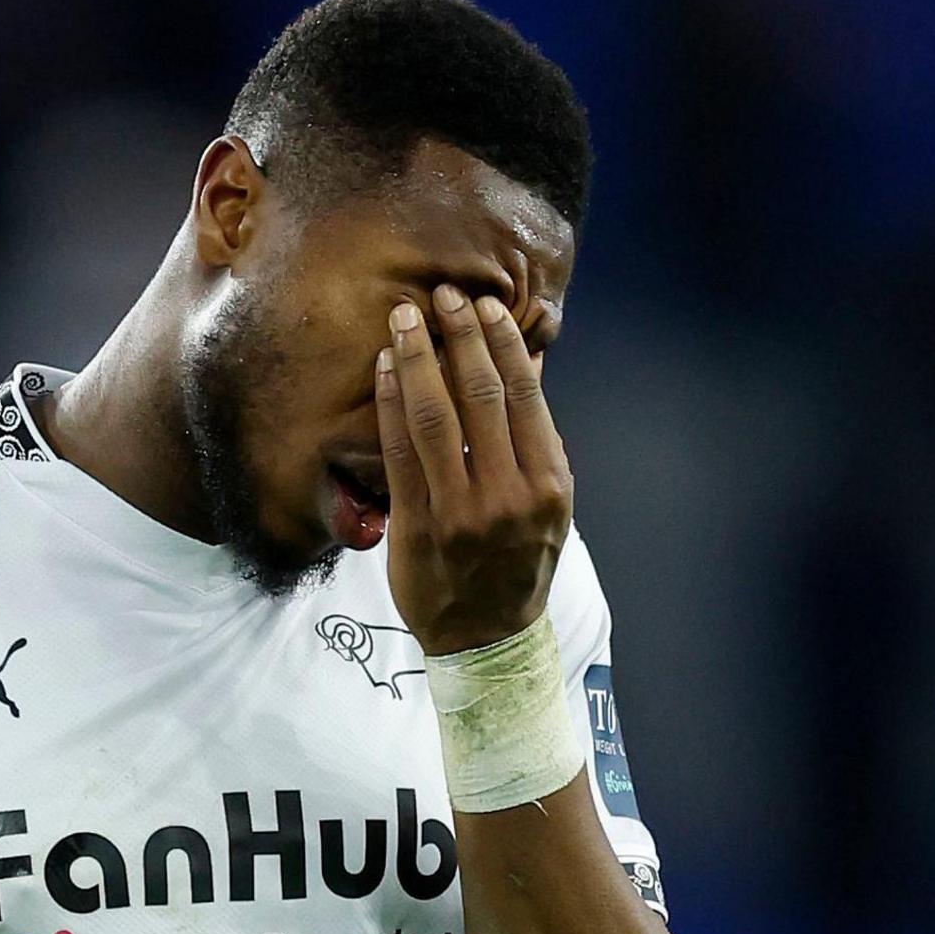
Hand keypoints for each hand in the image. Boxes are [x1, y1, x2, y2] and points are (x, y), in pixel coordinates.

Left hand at [376, 284, 573, 654]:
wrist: (487, 637)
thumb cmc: (519, 562)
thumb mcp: (548, 505)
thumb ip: (536, 440)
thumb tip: (525, 366)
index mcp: (548, 485)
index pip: (524, 397)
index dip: (502, 345)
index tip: (485, 308)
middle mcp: (508, 495)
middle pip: (480, 395)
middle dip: (460, 336)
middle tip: (442, 295)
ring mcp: (461, 512)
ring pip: (435, 416)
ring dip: (419, 357)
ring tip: (406, 318)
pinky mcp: (418, 526)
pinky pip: (400, 452)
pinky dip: (391, 404)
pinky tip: (386, 368)